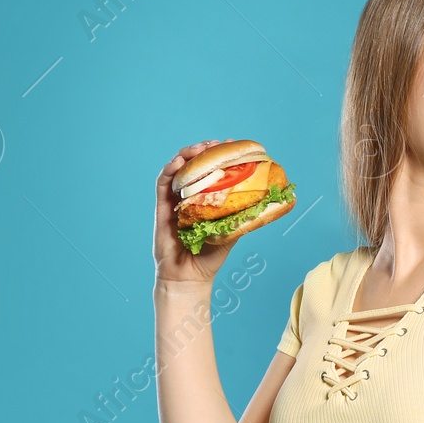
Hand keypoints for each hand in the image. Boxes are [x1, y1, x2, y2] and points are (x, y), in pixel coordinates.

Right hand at [154, 139, 236, 286]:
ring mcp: (174, 201)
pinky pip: (162, 184)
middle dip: (204, 151)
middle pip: (194, 165)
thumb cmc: (209, 257)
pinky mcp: (161, 208)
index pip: (211, 171)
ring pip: (177, 170)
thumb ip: (239, 216)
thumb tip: (262, 202)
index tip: (230, 145)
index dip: (218, 156)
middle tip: (216, 144)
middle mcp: (189, 197)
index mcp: (205, 200)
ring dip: (187, 155)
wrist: (189, 277)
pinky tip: (178, 162)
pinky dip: (169, 170)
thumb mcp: (230, 233)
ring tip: (199, 148)